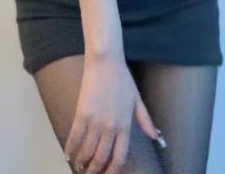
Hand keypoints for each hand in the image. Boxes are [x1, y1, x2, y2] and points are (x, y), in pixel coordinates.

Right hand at [64, 53, 164, 173]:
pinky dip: (70, 148)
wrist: (106, 62)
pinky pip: (75, 137)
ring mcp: (96, 121)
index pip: (119, 157)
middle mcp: (111, 127)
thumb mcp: (137, 100)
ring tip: (79, 166)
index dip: (111, 171)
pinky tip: (68, 154)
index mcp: (125, 125)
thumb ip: (146, 121)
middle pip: (101, 158)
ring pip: (87, 151)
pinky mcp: (82, 113)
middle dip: (94, 171)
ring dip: (82, 162)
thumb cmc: (122, 78)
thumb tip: (156, 137)